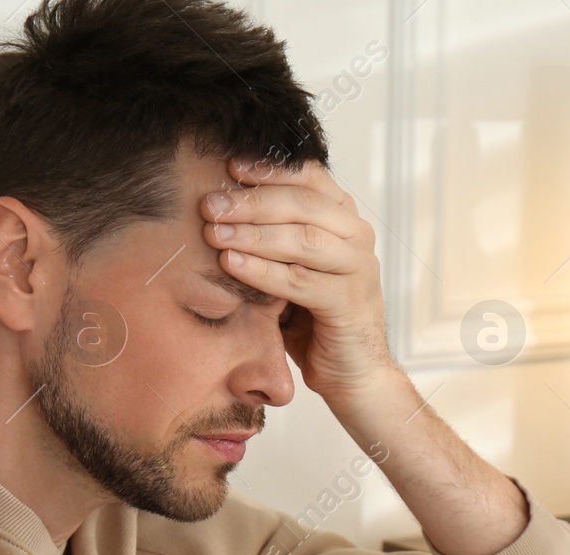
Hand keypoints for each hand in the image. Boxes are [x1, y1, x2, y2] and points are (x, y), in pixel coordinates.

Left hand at [200, 157, 394, 403]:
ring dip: (253, 234)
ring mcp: (358, 268)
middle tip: (210, 203)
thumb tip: (220, 205)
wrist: (352, 373)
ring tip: (214, 231)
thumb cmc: (314, 317)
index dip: (270, 168)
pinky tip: (230, 263)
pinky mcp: (349, 302)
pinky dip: (262, 271)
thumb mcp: (293, 267)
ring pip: (303, 239)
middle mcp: (357, 236)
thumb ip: (273, 235)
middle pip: (303, 204)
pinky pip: (299, 281)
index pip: (310, 177)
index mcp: (344, 218)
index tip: (229, 165)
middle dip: (252, 201)